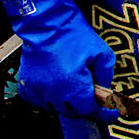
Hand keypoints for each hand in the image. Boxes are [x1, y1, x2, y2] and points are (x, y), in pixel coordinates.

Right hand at [0, 0, 114, 118]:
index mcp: (73, 86)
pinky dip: (52, 99)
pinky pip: (41, 102)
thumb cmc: (73, 36)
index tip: (111, 114)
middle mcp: (53, 93)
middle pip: (73, 112)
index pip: (89, 111)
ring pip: (57, 108)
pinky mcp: (27, 87)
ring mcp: (38, 91)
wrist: (46, 24)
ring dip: (69, 104)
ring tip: (77, 90)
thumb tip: (106, 91)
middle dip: (86, 108)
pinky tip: (60, 87)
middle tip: (96, 99)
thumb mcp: (101, 54)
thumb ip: (106, 76)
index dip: (103, 114)